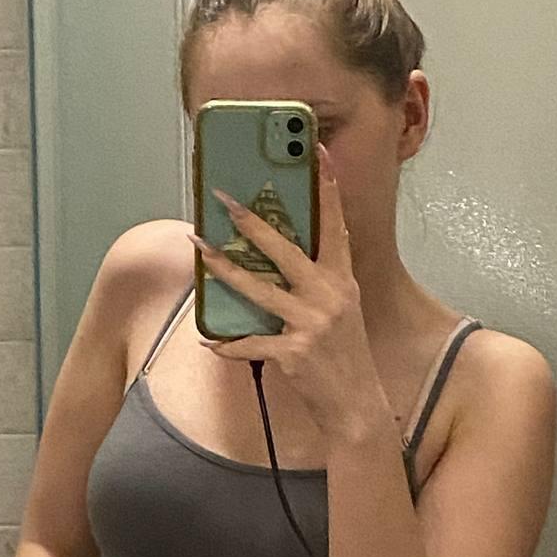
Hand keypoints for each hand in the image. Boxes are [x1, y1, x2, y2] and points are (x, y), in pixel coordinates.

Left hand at [189, 142, 390, 441]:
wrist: (356, 407)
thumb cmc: (344, 358)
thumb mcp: (341, 313)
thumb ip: (318, 284)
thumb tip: (280, 257)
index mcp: (343, 281)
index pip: (334, 224)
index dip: (325, 186)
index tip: (314, 149)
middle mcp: (330, 296)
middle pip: (285, 249)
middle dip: (251, 222)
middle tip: (224, 198)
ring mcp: (312, 323)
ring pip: (258, 288)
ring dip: (224, 267)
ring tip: (199, 247)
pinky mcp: (294, 352)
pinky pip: (251, 342)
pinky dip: (229, 344)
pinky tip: (211, 342)